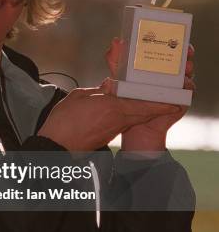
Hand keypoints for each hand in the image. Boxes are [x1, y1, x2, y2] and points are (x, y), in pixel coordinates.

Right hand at [37, 87, 180, 151]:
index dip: (159, 103)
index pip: (142, 104)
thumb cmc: (64, 120)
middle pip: (143, 112)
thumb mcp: (79, 96)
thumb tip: (109, 86)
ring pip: (134, 118)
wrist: (57, 144)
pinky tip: (127, 110)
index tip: (173, 101)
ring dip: (143, 110)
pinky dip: (130, 116)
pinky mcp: (108, 135)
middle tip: (168, 101)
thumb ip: (97, 90)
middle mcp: (117, 119)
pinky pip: (124, 123)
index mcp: (112, 107)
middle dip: (156, 107)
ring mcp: (113, 129)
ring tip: (149, 101)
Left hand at [105, 37, 195, 150]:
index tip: (178, 37)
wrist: (132, 121)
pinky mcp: (181, 99)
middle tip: (186, 50)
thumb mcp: (119, 75)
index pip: (172, 49)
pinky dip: (187, 85)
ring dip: (188, 68)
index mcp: (159, 64)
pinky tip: (183, 83)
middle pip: (184, 58)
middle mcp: (171, 73)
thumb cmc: (126, 95)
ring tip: (185, 66)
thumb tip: (115, 41)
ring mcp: (177, 86)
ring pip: (188, 73)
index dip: (177, 42)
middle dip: (187, 53)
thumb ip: (116, 59)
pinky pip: (188, 90)